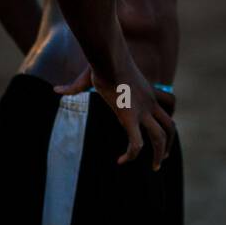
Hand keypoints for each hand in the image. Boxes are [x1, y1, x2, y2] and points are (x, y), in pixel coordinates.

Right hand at [57, 62, 175, 170]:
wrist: (108, 56)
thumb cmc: (100, 62)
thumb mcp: (92, 75)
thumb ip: (75, 87)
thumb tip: (55, 90)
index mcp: (147, 92)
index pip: (170, 104)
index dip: (168, 117)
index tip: (157, 129)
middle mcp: (149, 103)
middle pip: (170, 125)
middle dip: (168, 144)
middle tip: (162, 159)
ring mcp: (142, 111)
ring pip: (161, 137)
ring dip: (159, 155)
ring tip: (154, 168)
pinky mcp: (129, 117)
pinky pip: (136, 143)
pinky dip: (131, 155)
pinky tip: (121, 161)